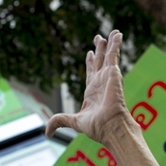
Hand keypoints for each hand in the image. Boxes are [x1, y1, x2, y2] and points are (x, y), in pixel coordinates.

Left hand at [46, 31, 130, 145]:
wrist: (110, 127)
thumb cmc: (96, 127)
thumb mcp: (74, 122)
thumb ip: (60, 121)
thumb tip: (47, 132)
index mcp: (92, 92)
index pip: (91, 73)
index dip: (90, 62)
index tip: (89, 53)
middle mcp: (101, 82)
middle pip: (100, 61)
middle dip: (100, 50)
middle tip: (99, 38)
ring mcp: (108, 77)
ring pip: (109, 56)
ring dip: (110, 44)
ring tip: (113, 32)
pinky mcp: (114, 73)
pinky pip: (114, 54)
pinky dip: (116, 44)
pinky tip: (117, 34)